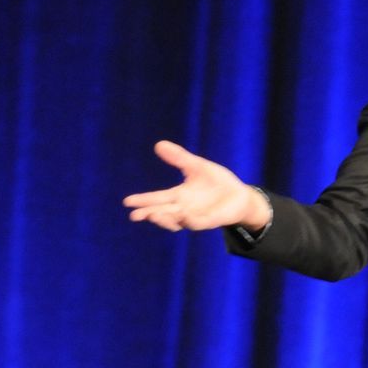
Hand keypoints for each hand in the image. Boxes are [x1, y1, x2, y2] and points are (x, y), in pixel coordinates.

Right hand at [124, 141, 269, 231]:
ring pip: (177, 221)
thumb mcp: (197, 167)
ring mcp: (196, 216)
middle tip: (134, 215)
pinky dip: (190, 221)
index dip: (143, 200)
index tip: (127, 202)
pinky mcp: (210, 221)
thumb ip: (179, 158)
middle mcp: (184, 209)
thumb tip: (159, 144)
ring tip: (153, 215)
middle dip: (149, 214)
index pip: (157, 198)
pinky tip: (183, 217)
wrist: (240, 196)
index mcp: (179, 196)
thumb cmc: (217, 182)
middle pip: (162, 212)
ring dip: (165, 219)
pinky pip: (198, 223)